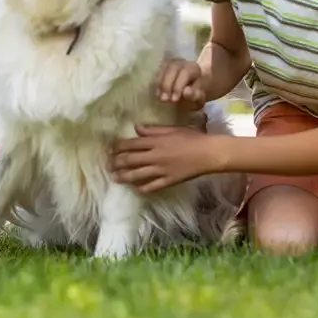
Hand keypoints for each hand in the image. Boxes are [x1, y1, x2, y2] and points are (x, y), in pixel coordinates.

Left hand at [109, 124, 226, 192]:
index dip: (117, 147)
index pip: (130, 144)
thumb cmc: (192, 138)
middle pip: (130, 160)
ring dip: (123, 176)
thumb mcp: (172, 129)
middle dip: (116, 162)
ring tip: (115, 178)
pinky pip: (152, 186)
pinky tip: (135, 189)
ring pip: (137, 175)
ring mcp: (161, 170)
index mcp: (155, 142)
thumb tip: (136, 128)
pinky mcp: (168, 180)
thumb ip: (153, 130)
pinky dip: (142, 188)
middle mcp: (154, 156)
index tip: (109, 149)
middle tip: (108, 165)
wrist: (209, 153)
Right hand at [154, 58, 208, 106]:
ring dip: (160, 84)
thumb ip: (195, 95)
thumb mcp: (199, 97)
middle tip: (164, 99)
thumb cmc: (197, 93)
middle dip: (167, 85)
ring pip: (164, 69)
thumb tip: (185, 92)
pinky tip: (158, 93)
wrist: (193, 88)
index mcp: (194, 68)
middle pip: (172, 68)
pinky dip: (157, 83)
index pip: (185, 73)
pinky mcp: (164, 67)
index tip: (174, 99)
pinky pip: (159, 72)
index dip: (178, 86)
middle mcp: (183, 63)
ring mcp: (172, 63)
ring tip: (160, 97)